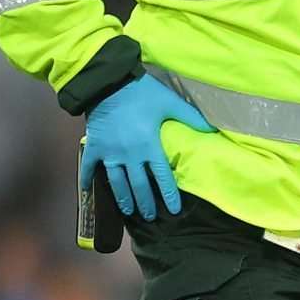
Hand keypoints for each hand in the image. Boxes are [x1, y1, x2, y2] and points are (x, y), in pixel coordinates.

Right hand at [82, 74, 215, 220]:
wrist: (109, 82)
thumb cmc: (143, 93)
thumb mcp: (171, 103)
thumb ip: (191, 118)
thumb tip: (213, 131)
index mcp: (150, 146)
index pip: (162, 177)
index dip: (169, 195)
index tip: (173, 209)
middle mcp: (129, 155)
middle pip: (139, 186)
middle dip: (146, 203)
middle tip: (150, 217)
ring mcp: (110, 153)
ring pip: (116, 183)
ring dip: (123, 199)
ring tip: (128, 211)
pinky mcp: (93, 147)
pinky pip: (88, 168)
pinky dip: (86, 181)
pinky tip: (87, 193)